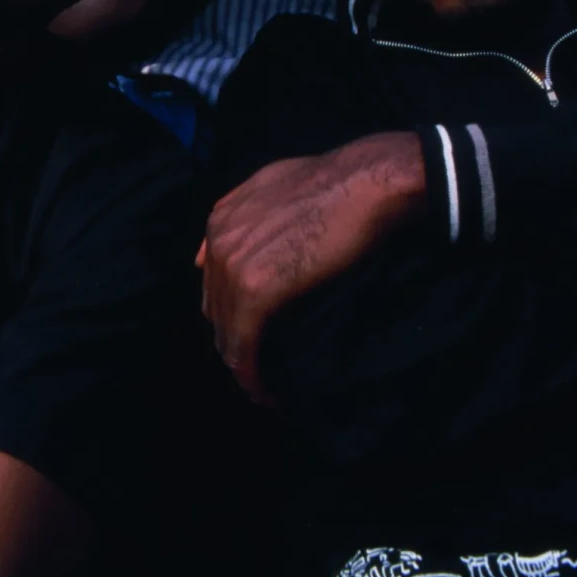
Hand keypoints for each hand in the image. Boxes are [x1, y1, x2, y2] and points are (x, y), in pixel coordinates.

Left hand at [198, 133, 424, 403]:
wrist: (363, 184)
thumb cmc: (333, 183)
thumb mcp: (272, 184)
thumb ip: (241, 213)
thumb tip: (213, 251)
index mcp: (220, 219)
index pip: (214, 284)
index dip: (231, 314)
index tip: (255, 336)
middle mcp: (218, 242)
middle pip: (217, 312)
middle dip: (236, 342)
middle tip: (263, 366)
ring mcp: (233, 266)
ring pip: (228, 335)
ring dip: (244, 365)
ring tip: (265, 387)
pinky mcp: (256, 291)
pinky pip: (243, 347)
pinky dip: (252, 376)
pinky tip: (267, 394)